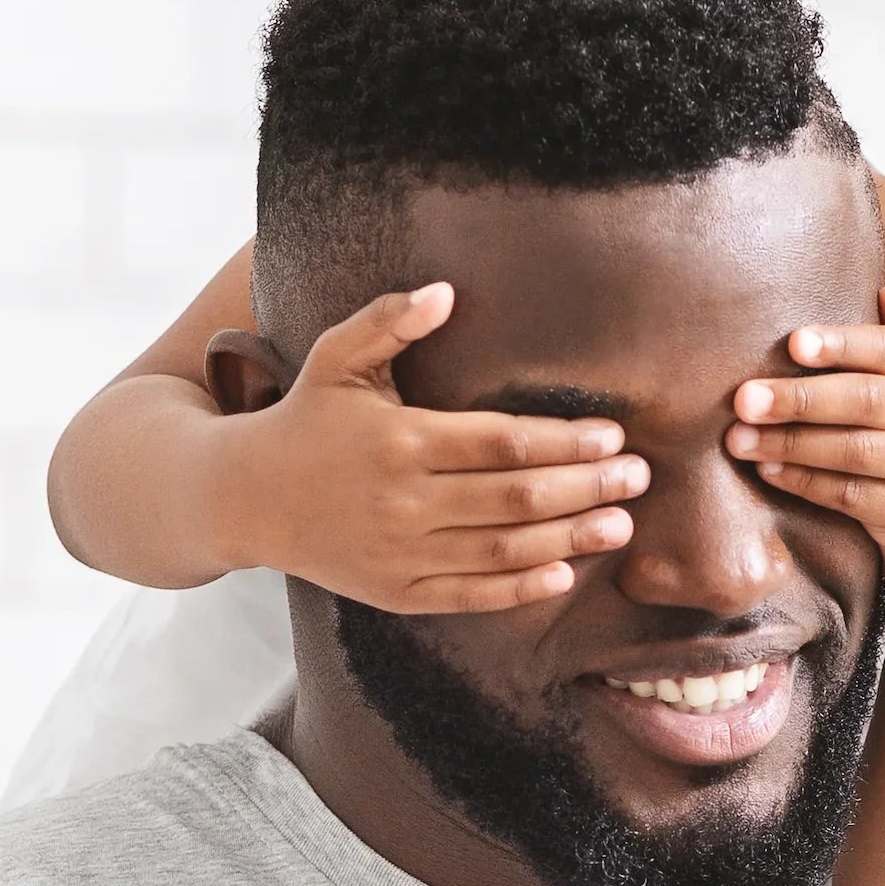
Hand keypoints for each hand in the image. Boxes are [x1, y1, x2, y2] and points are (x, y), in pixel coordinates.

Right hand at [223, 285, 647, 611]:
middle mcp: (404, 502)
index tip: (613, 435)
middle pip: (516, 499)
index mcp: (400, 441)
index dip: (564, 442)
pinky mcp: (397, 592)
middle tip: (640, 477)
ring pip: (503, 550)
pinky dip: (521, 588)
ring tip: (623, 525)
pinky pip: (471, 594)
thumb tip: (445, 290)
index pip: (502, 444)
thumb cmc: (304, 418)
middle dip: (586, 488)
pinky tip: (564, 572)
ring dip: (570, 539)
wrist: (244, 498)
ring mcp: (401, 553)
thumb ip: (388, 321)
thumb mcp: (336, 359)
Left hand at [726, 284, 884, 606]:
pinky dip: (805, 482)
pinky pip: (850, 495)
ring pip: (855, 450)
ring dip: (790, 444)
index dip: (842, 344)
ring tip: (739, 440)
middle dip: (800, 397)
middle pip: (867, 399)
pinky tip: (768, 472)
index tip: (793, 343)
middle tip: (743, 399)